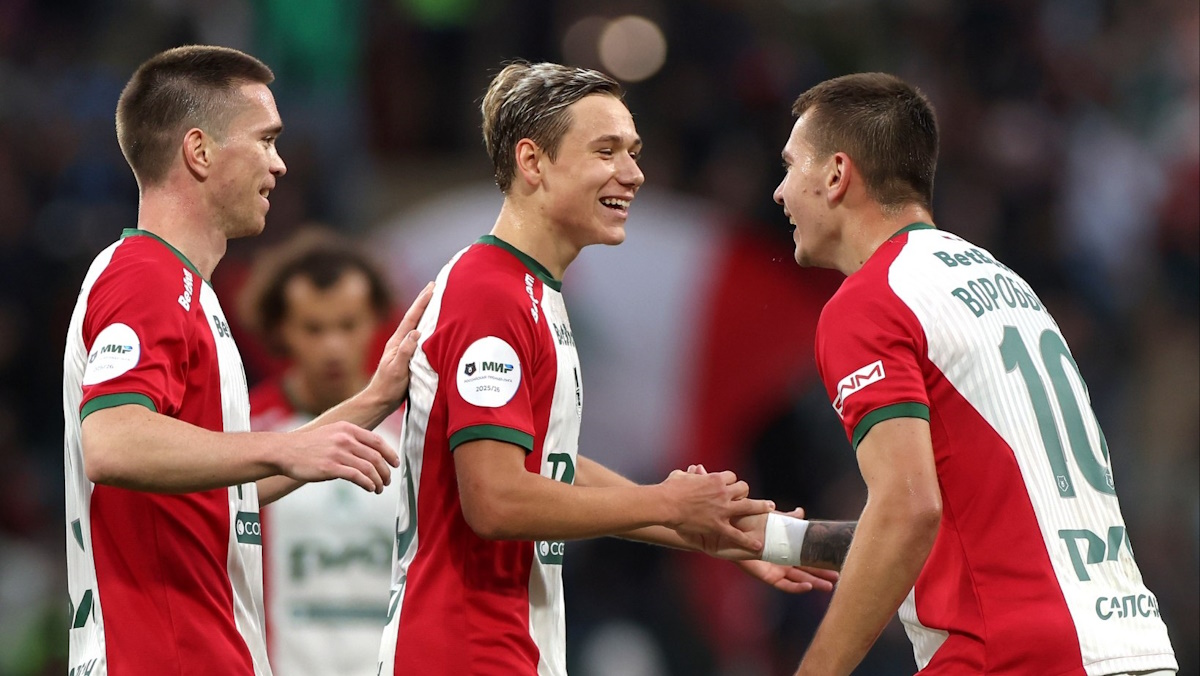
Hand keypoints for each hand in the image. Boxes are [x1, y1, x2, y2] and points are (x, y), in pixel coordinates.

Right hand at [276, 421, 399, 493]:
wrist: (284, 451)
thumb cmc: (308, 445)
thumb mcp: (332, 433)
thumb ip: (350, 439)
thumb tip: (370, 454)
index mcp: (348, 429)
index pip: (377, 441)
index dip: (390, 453)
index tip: (396, 464)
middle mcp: (345, 439)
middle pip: (376, 456)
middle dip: (385, 471)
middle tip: (387, 481)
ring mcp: (338, 452)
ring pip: (369, 468)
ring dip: (378, 480)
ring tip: (379, 488)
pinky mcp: (330, 467)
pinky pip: (357, 476)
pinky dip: (367, 483)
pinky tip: (369, 488)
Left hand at [366, 281, 433, 407]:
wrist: (380, 400)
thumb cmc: (388, 387)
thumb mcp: (397, 369)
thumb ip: (405, 351)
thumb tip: (415, 332)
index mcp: (397, 342)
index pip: (412, 318)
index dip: (422, 302)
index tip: (432, 288)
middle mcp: (401, 341)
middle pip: (414, 317)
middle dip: (424, 301)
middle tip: (436, 285)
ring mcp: (404, 348)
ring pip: (418, 325)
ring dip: (427, 312)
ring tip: (438, 300)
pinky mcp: (409, 356)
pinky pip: (421, 337)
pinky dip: (428, 327)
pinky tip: (435, 327)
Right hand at [660, 466, 773, 553]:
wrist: (666, 504)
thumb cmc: (670, 488)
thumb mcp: (680, 476)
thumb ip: (689, 474)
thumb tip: (689, 471)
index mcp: (714, 479)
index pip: (731, 477)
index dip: (730, 482)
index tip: (728, 486)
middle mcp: (723, 493)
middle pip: (743, 488)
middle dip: (745, 492)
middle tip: (745, 497)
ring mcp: (723, 509)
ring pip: (748, 506)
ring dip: (760, 507)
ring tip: (769, 509)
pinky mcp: (718, 525)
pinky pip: (737, 534)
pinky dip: (747, 540)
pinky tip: (757, 545)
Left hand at [731, 507, 838, 592]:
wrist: (731, 526)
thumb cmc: (749, 522)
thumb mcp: (772, 519)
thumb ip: (788, 519)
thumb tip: (802, 512)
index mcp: (786, 548)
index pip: (808, 556)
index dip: (822, 559)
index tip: (837, 560)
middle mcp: (782, 560)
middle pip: (807, 570)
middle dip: (823, 574)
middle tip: (840, 576)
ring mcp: (775, 568)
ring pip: (799, 579)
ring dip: (814, 582)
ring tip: (830, 586)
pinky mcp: (766, 575)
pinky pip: (783, 584)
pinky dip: (796, 586)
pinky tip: (808, 586)